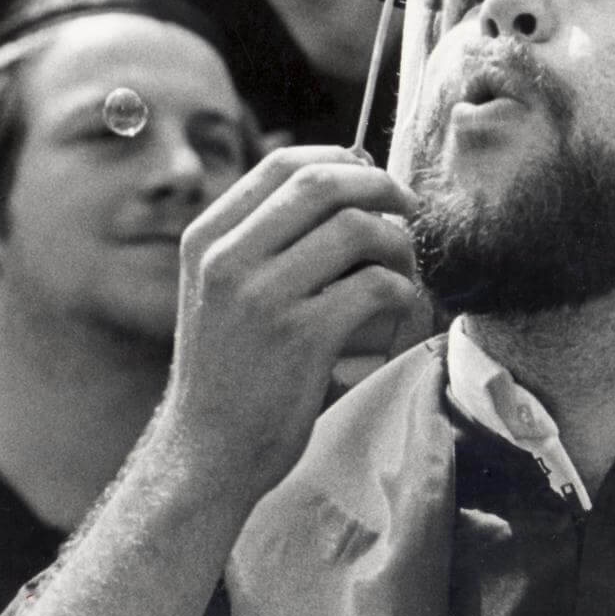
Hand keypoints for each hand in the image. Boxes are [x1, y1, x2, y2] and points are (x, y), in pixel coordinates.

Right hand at [156, 146, 419, 501]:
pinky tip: (399, 311)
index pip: (282, 164)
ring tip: (404, 271)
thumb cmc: (230, 369)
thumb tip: (352, 176)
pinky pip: (376, 285)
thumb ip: (265, 237)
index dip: (340, 159)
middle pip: (322, 183)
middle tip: (409, 208)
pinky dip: (403, 292)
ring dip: (398, 244)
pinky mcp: (301, 337)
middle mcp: (228, 258)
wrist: (205, 455)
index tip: (373, 177)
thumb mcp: (222, 289)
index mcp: (207, 238)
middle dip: (380, 186)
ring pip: (357, 229)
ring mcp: (263, 296)